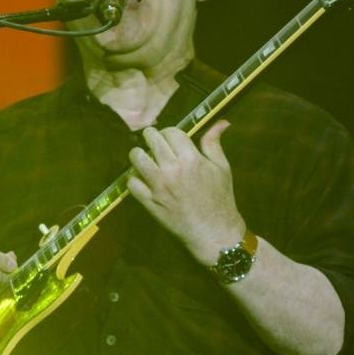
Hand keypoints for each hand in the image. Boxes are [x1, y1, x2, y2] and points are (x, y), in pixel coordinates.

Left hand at [127, 121, 244, 263]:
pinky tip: (142, 178)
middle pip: (151, 139)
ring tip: (145, 158)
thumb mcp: (222, 168)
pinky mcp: (149, 202)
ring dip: (140, 155)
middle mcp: (172, 170)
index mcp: (192, 159)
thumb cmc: (221, 199)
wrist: (214, 232)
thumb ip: (214, 144)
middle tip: (155, 144)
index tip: (171, 139)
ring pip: (137, 157)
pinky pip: (131, 182)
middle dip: (152, 138)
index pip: (171, 132)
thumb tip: (220, 122)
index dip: (170, 133)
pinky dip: (134, 178)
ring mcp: (158, 186)